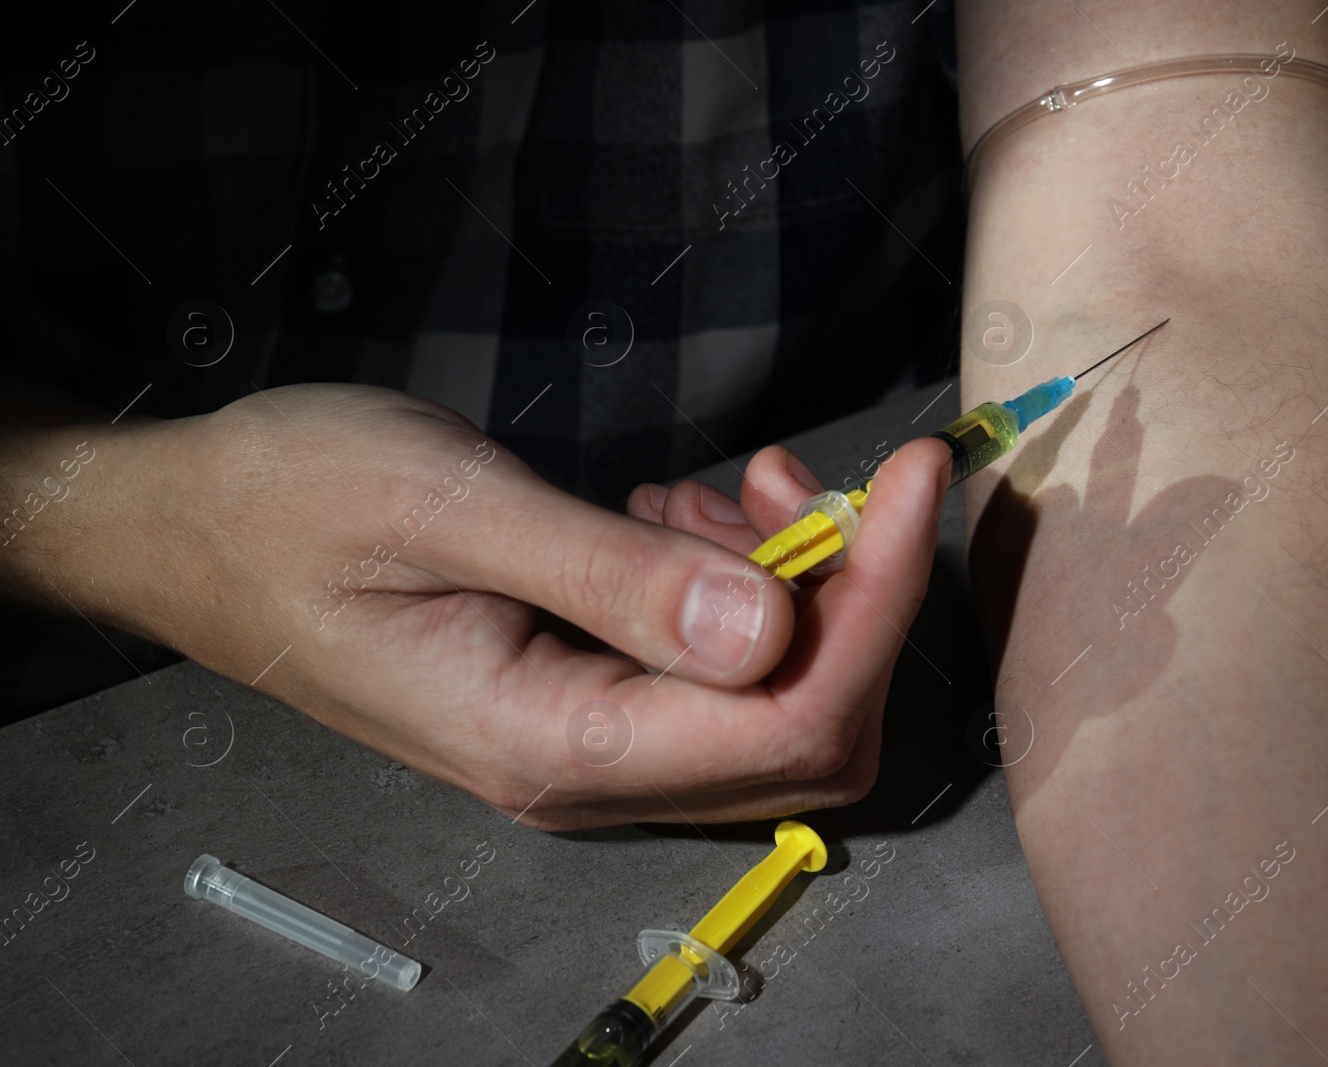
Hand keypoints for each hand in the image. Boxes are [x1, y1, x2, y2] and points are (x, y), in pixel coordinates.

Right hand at [83, 384, 949, 826]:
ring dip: (793, 588)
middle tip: (822, 475)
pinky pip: (711, 670)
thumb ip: (613, 579)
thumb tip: (770, 629)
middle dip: (853, 600)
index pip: (793, 719)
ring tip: (731, 485)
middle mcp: (587, 772)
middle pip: (808, 731)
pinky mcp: (579, 699)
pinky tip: (684, 512)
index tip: (916, 475)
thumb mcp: (450, 511)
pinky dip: (737, 587)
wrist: (188, 526)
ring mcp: (585, 743)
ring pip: (769, 702)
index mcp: (556, 743)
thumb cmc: (292, 503)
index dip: (879, 602)